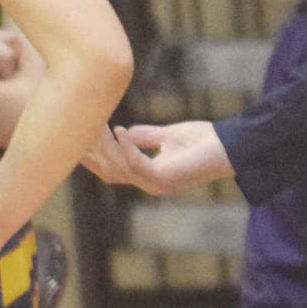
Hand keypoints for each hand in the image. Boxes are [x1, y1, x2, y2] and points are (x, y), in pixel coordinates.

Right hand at [80, 122, 230, 195]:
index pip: (111, 170)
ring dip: (105, 146)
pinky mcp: (164, 179)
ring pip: (118, 169)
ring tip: (97, 124)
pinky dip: (126, 147)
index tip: (77, 136)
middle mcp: (148, 183)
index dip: (92, 156)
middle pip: (109, 170)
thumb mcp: (167, 135)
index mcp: (148, 175)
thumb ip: (144, 136)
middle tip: (82, 125)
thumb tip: (120, 131)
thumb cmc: (203, 142)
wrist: (230, 148)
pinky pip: (136, 164)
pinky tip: (118, 130)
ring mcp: (155, 183)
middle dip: (93, 149)